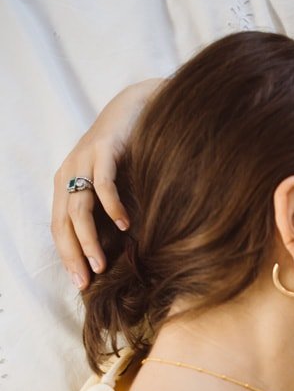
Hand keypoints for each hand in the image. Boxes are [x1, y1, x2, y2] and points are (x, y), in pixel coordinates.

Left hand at [51, 78, 162, 288]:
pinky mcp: (104, 149)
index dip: (68, 257)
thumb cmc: (128, 153)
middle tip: (89, 281)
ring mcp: (84, 160)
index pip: (59, 228)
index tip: (82, 284)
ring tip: (102, 263)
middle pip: (63, 223)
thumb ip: (105, 211)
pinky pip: (102, 184)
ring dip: (89, 240)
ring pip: (78, 209)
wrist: (138, 106)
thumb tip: (114, 251)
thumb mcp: (111, 185)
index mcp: (65, 184)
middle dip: (74, 255)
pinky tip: (125, 225)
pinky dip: (112, 207)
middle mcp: (68, 173)